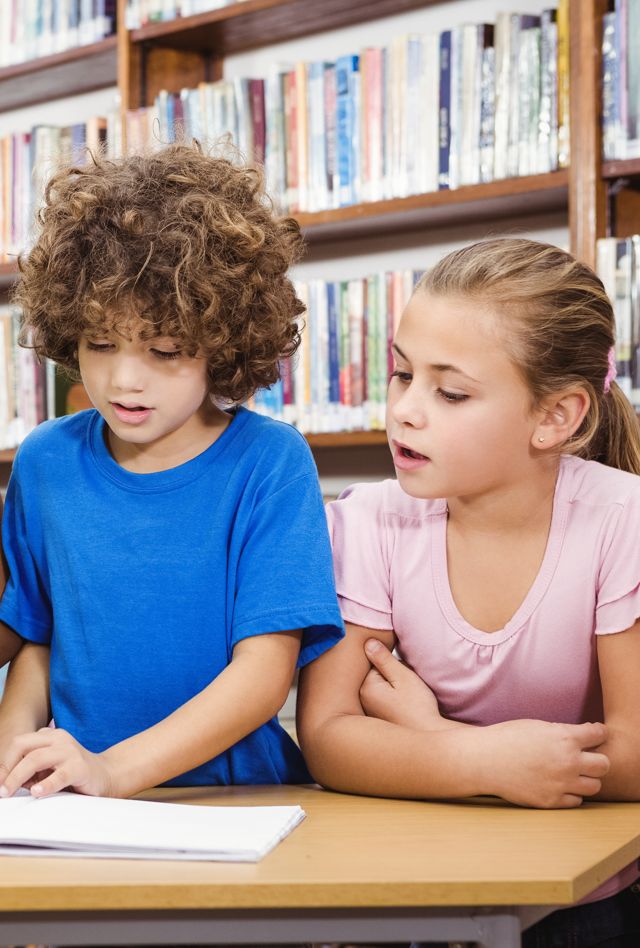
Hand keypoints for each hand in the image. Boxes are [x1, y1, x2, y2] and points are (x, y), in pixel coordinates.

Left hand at [0, 728, 114, 798]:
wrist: (106, 775)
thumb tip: (6, 782)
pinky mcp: (80, 767)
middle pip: (23, 747)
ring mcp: (70, 751)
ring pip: (36, 759)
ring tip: (8, 792)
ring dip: (17, 777)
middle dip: (6, 768)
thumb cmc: (72, 772)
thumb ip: (29, 770)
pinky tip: (36, 792)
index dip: (4, 763)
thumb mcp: (47, 768)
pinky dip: (45, 784)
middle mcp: (59, 739)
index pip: (18, 743)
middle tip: (1, 789)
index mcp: (49, 736)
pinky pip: (59, 775)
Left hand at [360, 638, 444, 729]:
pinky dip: (394, 700)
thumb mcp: (404, 677)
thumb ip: (384, 658)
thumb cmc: (418, 708)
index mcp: (366, 688)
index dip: (394, 665)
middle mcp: (362, 700)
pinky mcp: (378, 718)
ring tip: (407, 700)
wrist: (427, 738)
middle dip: (392, 676)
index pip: (376, 662)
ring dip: (394, 687)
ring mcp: (369, 711)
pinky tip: (404, 708)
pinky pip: (384, 699)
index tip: (405, 677)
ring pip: (381, 686)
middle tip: (407, 690)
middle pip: (377, 674)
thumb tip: (367, 642)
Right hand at [486, 719, 609, 808]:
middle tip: (587, 758)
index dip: (598, 733)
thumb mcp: (538, 726)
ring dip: (587, 779)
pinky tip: (560, 785)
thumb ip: (563, 733)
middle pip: (604, 765)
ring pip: (594, 786)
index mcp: (565, 737)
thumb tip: (584, 738)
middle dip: (598, 759)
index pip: (599, 735)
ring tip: (573, 774)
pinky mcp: (551, 801)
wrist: (484, 760)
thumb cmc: (507, 738)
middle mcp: (568, 761)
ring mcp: (561, 784)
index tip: (593, 735)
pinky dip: (572, 794)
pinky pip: (576, 801)